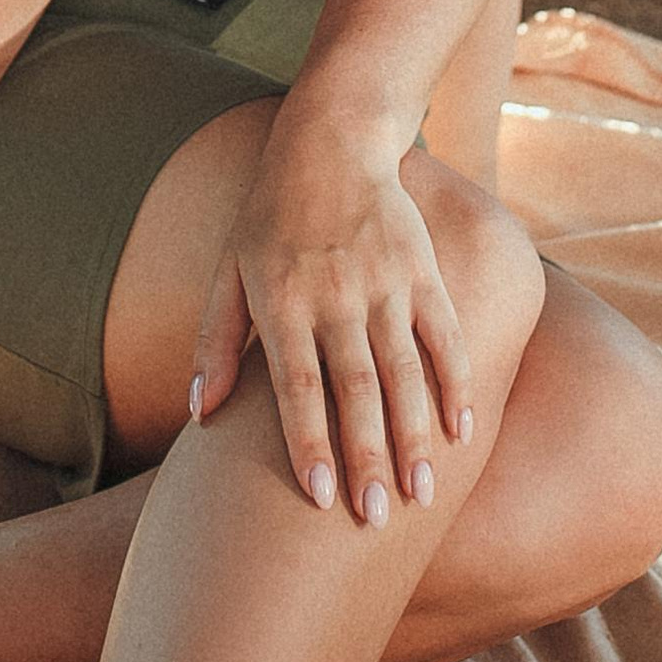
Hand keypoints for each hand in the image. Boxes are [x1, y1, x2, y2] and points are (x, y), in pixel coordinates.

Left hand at [188, 117, 476, 523]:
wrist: (331, 141)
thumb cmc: (268, 215)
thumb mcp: (228, 270)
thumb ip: (216, 342)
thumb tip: (198, 413)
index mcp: (282, 301)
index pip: (296, 386)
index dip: (308, 443)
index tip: (319, 498)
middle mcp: (335, 296)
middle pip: (355, 390)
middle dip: (366, 458)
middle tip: (376, 520)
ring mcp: (384, 283)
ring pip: (404, 372)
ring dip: (415, 437)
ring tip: (421, 496)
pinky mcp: (422, 270)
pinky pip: (444, 335)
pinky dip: (456, 384)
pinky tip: (463, 433)